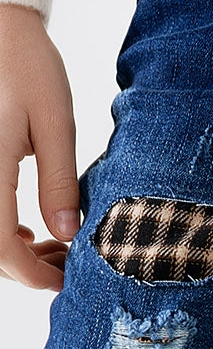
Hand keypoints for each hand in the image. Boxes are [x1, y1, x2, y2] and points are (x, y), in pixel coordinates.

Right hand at [0, 4, 79, 290]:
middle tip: (69, 264)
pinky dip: (1, 231)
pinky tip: (29, 228)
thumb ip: (59, 183)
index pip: (1, 249)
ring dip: (12, 253)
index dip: (34, 275)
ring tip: (54, 246)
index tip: (67, 282)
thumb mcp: (56, 124)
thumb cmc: (27, 66)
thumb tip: (67, 234)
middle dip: (26, 269)